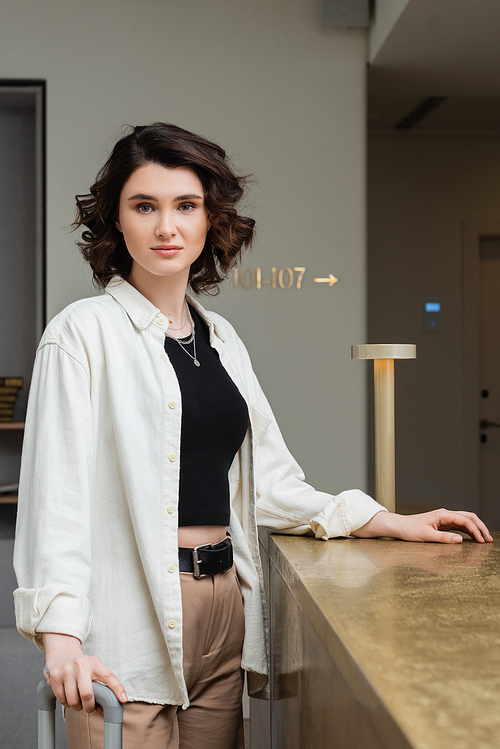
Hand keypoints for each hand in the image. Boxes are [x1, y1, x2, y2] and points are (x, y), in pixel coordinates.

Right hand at [42, 633, 126, 712]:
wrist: (61, 652)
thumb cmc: (81, 664)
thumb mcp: (94, 668)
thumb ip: (100, 685)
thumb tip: (102, 708)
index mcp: (94, 663)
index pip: (108, 676)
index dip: (118, 689)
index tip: (123, 699)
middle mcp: (80, 665)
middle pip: (87, 694)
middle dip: (89, 707)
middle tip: (89, 707)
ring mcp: (66, 671)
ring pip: (73, 701)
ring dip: (76, 706)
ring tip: (77, 700)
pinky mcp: (54, 677)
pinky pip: (61, 700)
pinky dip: (66, 703)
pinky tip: (68, 696)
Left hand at [352, 509, 492, 543]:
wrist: (399, 526)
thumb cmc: (410, 530)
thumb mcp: (426, 536)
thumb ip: (443, 538)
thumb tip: (460, 540)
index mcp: (442, 515)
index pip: (464, 520)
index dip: (475, 530)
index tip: (482, 541)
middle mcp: (445, 514)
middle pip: (469, 517)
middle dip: (480, 527)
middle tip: (489, 539)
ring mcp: (445, 519)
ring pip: (466, 520)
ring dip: (476, 528)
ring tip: (485, 539)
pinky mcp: (443, 524)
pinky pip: (459, 525)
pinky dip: (469, 531)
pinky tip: (473, 538)